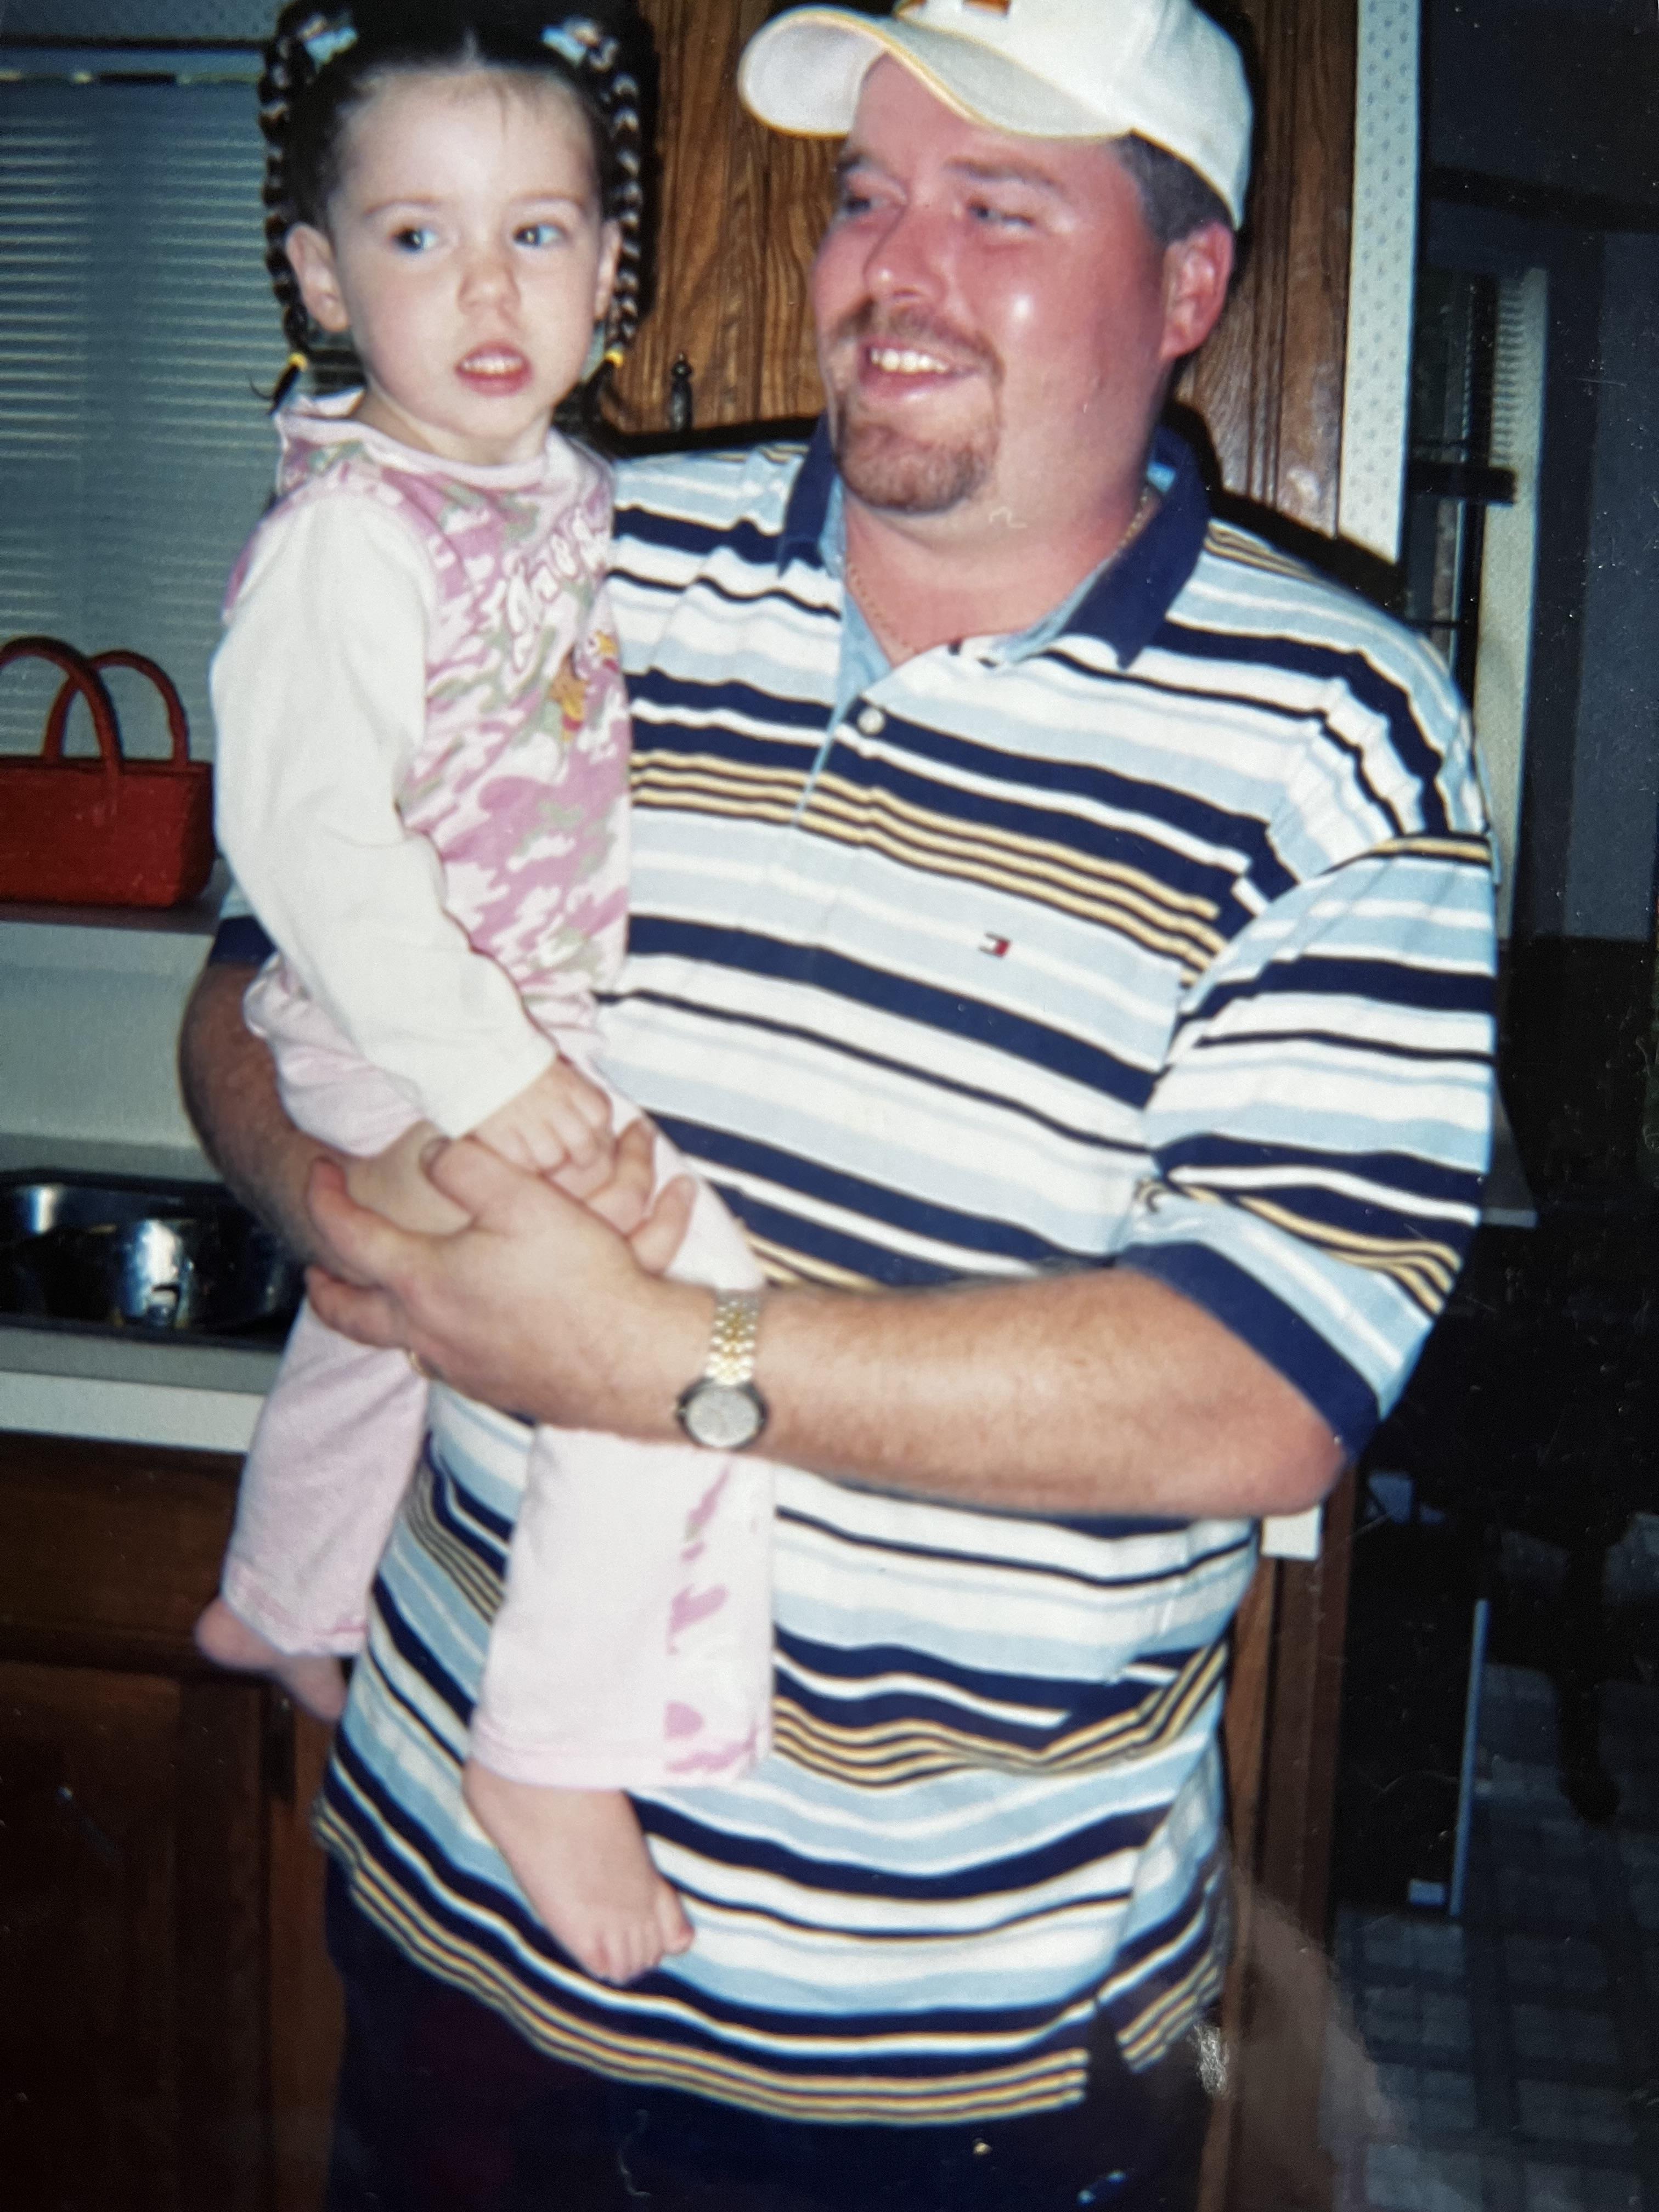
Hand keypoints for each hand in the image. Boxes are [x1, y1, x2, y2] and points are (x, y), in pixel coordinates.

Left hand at [304, 1121, 701, 1429]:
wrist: (634, 1361)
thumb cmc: (582, 1281)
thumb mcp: (525, 1201)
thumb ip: (469, 1167)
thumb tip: (433, 1154)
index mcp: (424, 1282)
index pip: (348, 1237)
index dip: (324, 1200)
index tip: (319, 1174)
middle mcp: (428, 1332)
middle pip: (347, 1315)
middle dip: (324, 1287)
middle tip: (315, 1269)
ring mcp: (458, 1367)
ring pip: (394, 1343)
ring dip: (378, 1315)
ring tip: (385, 1292)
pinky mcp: (492, 1387)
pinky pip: (441, 1361)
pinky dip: (431, 1336)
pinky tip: (459, 1320)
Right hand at [472, 1057, 613, 1174]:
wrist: (478, 1051)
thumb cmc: (519, 1061)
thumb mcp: (555, 1067)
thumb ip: (574, 1093)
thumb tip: (590, 1122)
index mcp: (570, 1085)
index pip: (599, 1117)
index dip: (598, 1132)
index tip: (587, 1137)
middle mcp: (554, 1103)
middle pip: (583, 1145)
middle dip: (580, 1156)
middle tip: (568, 1156)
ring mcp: (528, 1119)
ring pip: (553, 1158)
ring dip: (549, 1161)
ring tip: (539, 1154)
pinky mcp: (501, 1132)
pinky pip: (522, 1160)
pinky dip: (524, 1162)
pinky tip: (518, 1152)